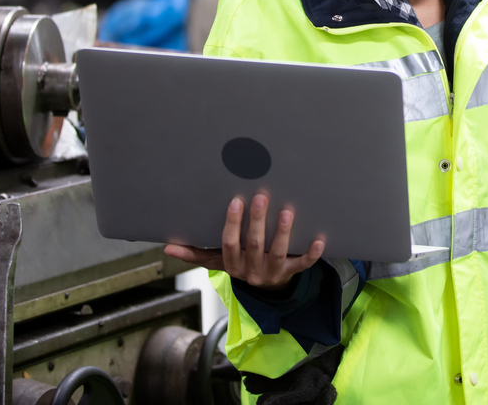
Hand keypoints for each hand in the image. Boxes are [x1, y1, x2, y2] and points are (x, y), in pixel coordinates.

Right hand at [163, 194, 324, 290]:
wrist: (265, 289)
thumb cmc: (240, 264)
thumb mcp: (216, 261)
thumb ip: (194, 253)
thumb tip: (168, 246)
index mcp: (232, 265)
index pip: (230, 244)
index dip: (233, 224)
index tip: (236, 201)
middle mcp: (251, 271)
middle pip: (254, 246)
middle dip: (257, 222)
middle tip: (262, 197)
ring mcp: (272, 273)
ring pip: (278, 254)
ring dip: (282, 234)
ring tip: (286, 212)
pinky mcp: (291, 274)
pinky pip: (302, 265)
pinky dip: (311, 254)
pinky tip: (319, 239)